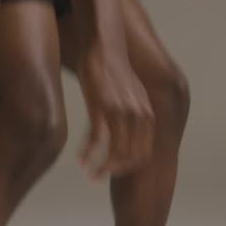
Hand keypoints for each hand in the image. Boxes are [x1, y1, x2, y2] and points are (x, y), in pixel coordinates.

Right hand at [76, 43, 154, 179]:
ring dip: (101, 167)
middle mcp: (137, 115)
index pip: (144, 153)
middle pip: (131, 157)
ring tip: (89, 175)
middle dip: (115, 172)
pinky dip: (87, 151)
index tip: (116, 173)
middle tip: (100, 179)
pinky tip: (79, 159)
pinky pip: (95, 138)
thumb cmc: (115, 72)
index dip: (130, 168)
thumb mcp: (133, 95)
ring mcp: (120, 112)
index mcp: (147, 115)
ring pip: (114, 152)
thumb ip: (135, 114)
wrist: (104, 47)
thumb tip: (131, 134)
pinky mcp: (101, 107)